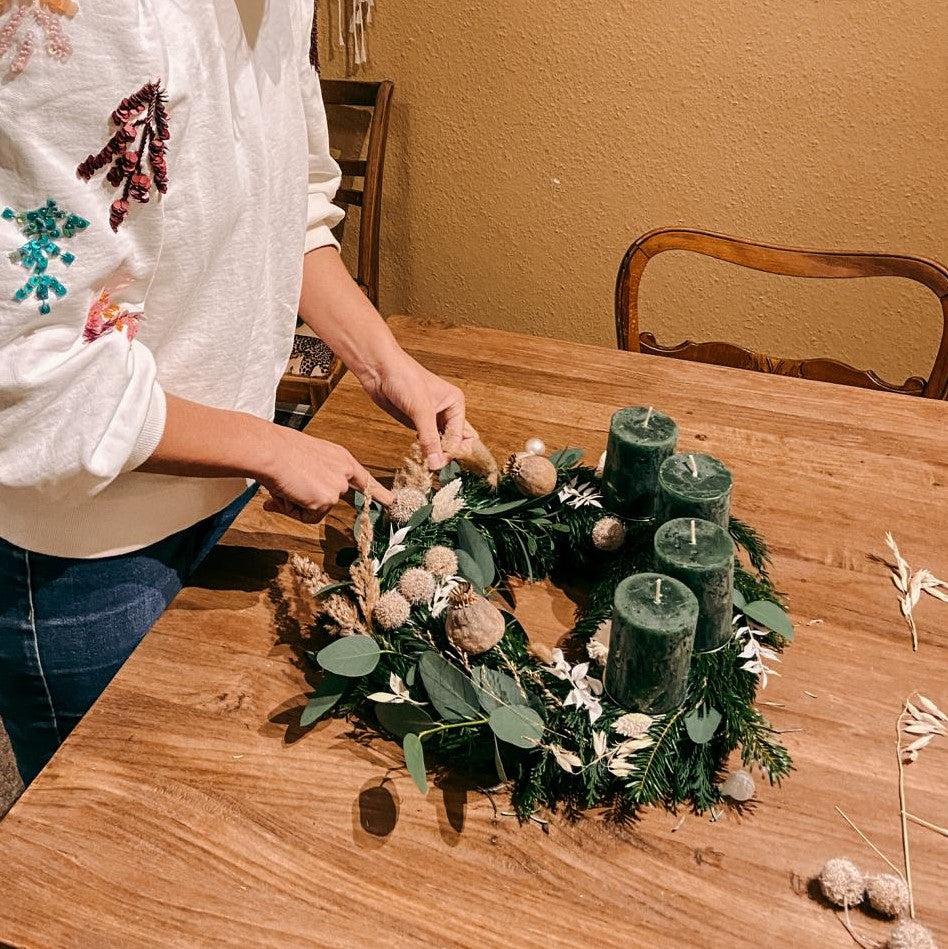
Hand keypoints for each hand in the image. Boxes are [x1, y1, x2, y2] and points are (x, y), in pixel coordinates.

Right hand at [256, 427, 392, 523]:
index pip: (364, 479)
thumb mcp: (304, 460)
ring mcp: (338, 487)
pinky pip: (308, 517)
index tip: (392, 502)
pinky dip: (294, 509)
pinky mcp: (327, 500)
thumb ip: (305, 480)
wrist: (271, 451)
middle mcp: (345, 472)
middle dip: (307, 499)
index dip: (378, 492)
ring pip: (316, 510)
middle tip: (290, 485)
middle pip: (329, 500)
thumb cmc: (280, 450)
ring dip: (297, 503)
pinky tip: (289, 492)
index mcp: (341, 458)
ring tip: (287, 484)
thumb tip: (276, 504)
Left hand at [357, 349, 474, 469]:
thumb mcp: (420, 410)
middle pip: (456, 441)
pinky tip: (420, 457)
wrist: (379, 370)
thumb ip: (430, 439)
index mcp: (455, 404)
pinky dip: (425, 452)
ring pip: (441, 444)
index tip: (441, 463)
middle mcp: (447, 412)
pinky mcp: (417, 423)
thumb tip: (437, 464)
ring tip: (428, 465)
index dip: (454, 451)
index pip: (462, 436)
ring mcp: (432, 419)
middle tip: (437, 466)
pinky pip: (427, 443)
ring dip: (436, 455)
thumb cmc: (404, 378)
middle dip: (449, 455)